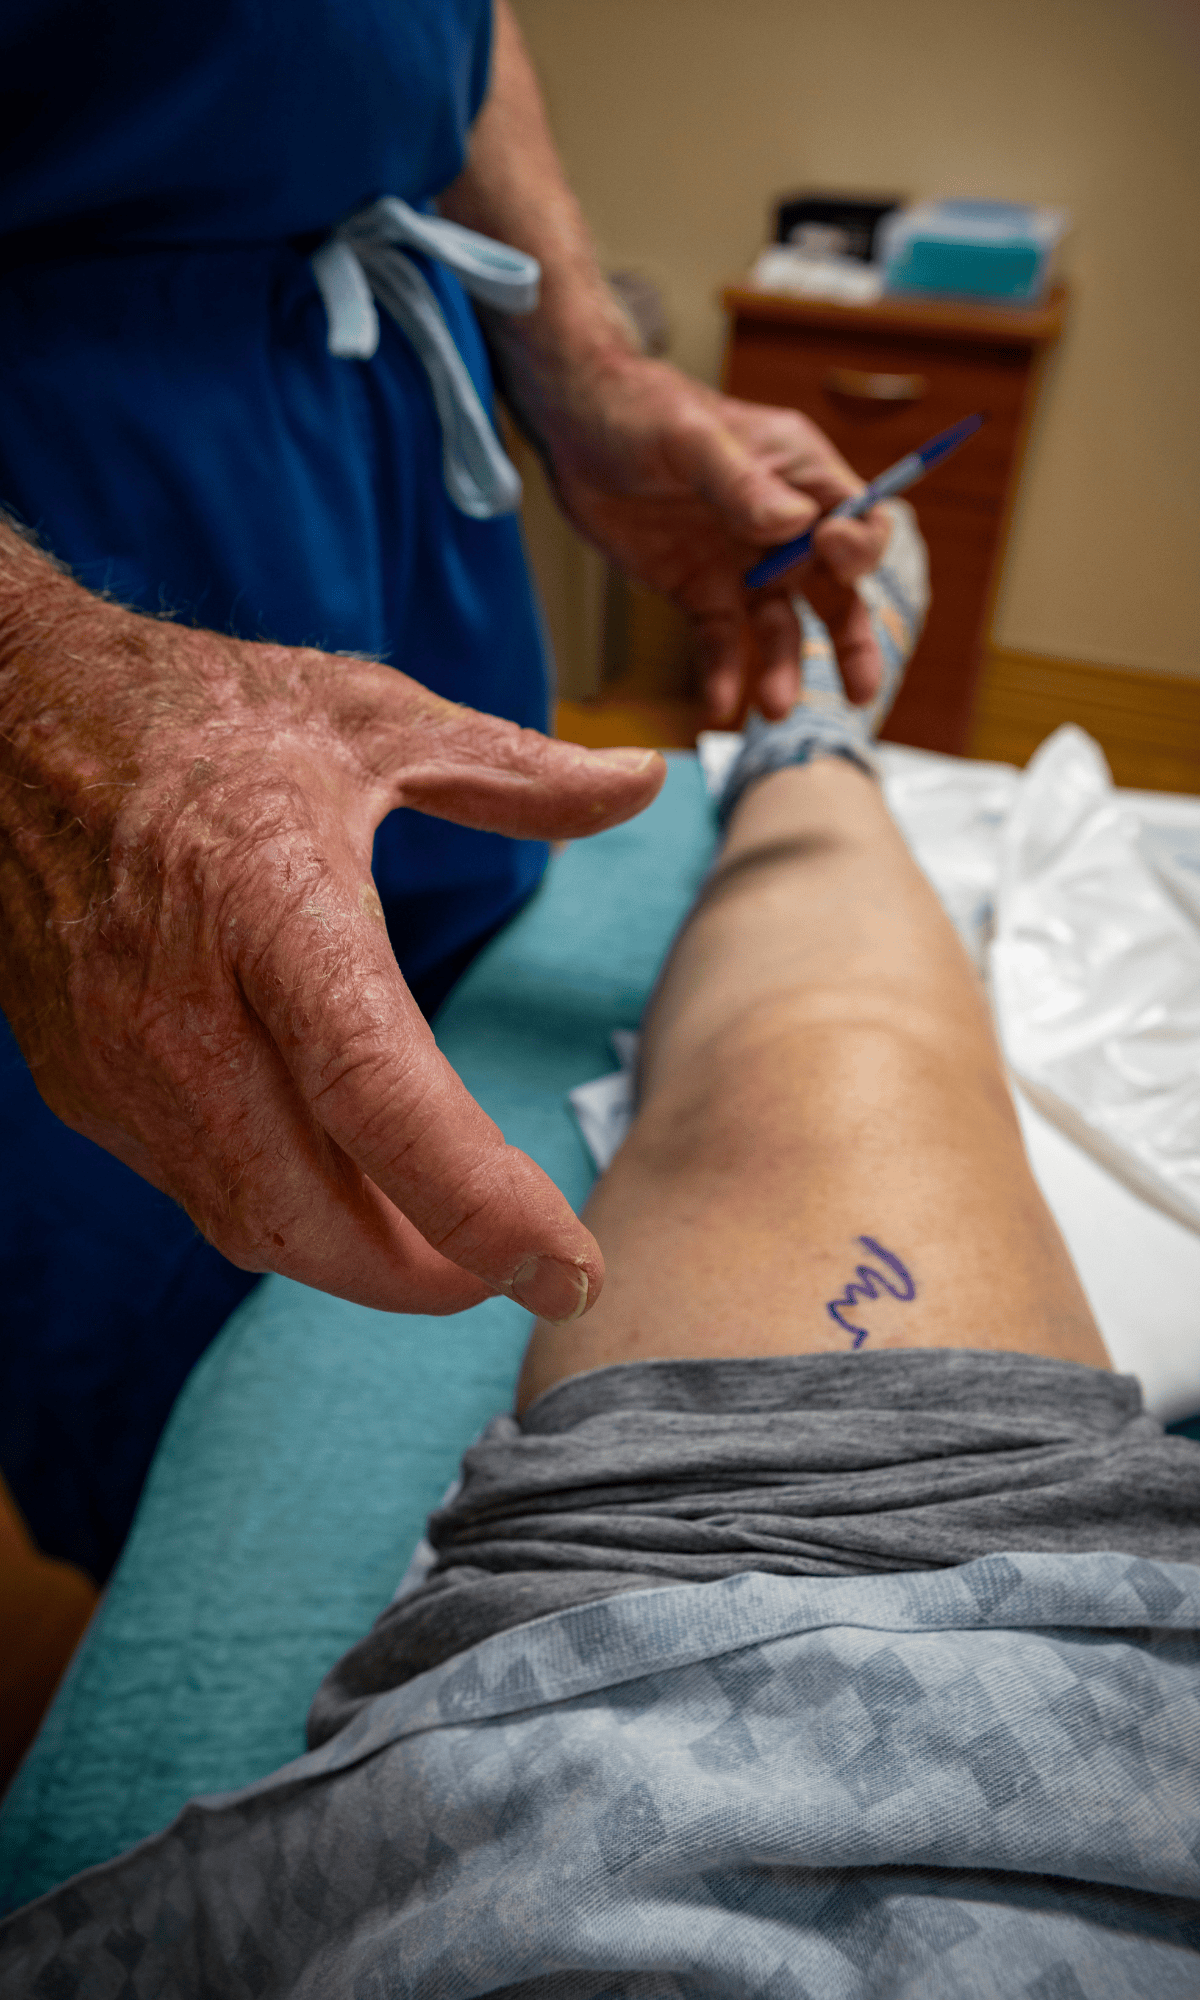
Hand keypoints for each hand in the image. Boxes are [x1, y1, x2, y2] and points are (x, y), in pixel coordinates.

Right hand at [0, 547, 662, 1320]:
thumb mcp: (369, 716)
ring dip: (359, 1258)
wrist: (6, 718)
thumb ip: (516, 771)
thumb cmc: (194, 714)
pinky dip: (285, 1214)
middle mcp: (183, 1011)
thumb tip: (646, 781)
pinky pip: (197, 1190)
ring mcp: (119, 1064)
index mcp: (273, 910)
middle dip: (431, 1273)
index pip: (382, 1100)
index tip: (569, 1269)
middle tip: (521, 1268)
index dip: (481, 1206)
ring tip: (448, 1245)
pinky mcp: (84, 1087)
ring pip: (251, 1223)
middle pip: (315, 1214)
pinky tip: (344, 1187)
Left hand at [539, 355, 891, 722]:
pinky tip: (718, 705)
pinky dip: (722, 674)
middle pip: (838, 591)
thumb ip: (742, 482)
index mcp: (802, 476)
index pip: (861, 521)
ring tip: (773, 707)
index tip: (827, 549)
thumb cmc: (642, 411)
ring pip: (782, 628)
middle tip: (860, 693)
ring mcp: (743, 565)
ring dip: (783, 668)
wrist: (575, 429)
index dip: (858, 546)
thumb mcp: (691, 438)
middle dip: (852, 642)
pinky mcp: (701, 593)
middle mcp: (784, 527)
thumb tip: (795, 524)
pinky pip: (720, 642)